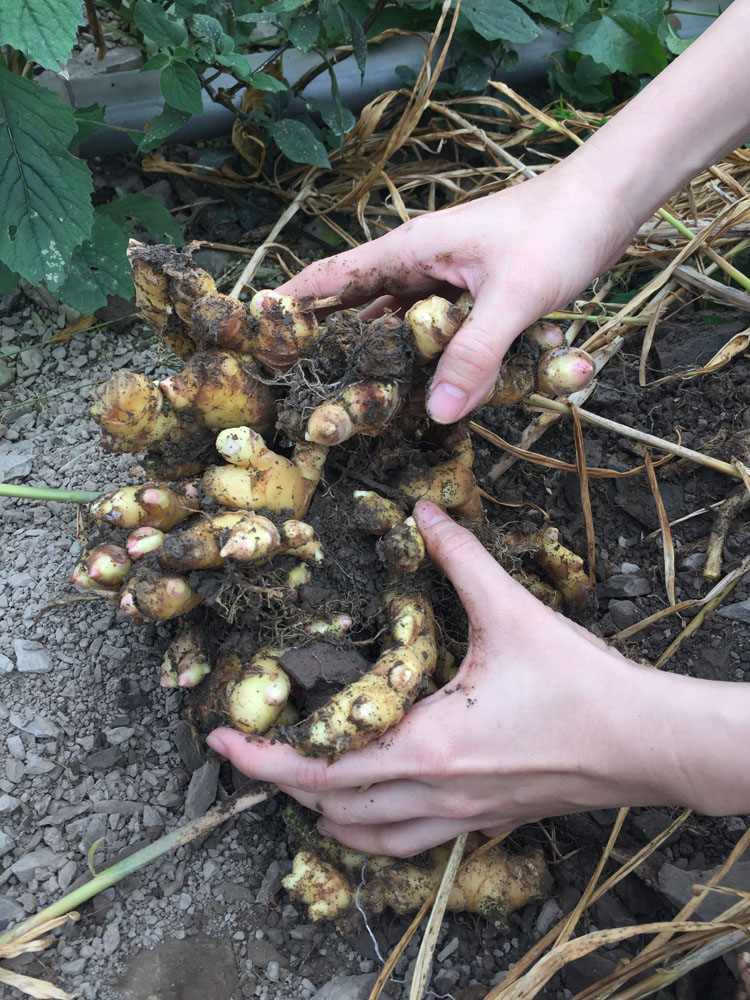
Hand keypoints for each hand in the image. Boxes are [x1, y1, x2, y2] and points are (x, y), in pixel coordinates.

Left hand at [207, 502, 675, 856]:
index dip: (260, 758)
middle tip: (253, 749)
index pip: (320, 767)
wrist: (643, 742)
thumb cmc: (580, 685)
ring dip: (323, 812)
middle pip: (330, 808)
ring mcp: (458, 816)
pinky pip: (408, 843)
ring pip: (366, 837)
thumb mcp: (513, 611)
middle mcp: (432, 792)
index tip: (221, 740)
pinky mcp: (483, 823)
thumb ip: (460, 558)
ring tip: (300, 780)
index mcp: (426, 745)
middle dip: (282, 784)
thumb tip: (424, 511)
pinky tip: (370, 808)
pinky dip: (371, 832)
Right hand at [274, 164, 635, 423]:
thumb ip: (477, 352)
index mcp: (412, 250)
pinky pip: (438, 331)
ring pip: (400, 324)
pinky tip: (424, 384)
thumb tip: (440, 412)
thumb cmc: (559, 229)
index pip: (334, 276)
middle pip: (360, 307)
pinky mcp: (475, 295)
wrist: (610, 201)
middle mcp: (422, 264)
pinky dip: (427, 355)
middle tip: (301, 385)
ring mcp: (448, 280)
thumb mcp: (514, 295)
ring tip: (352, 396)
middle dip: (331, 342)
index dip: (292, 301)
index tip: (253, 328)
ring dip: (381, 356)